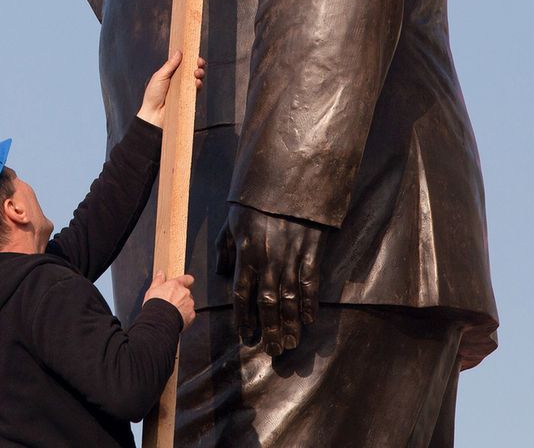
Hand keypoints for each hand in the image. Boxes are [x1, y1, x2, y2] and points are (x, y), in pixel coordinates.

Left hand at [136, 52, 205, 127]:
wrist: (153, 114)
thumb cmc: (153, 95)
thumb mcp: (160, 76)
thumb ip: (170, 65)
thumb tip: (179, 52)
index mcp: (171, 73)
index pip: (183, 63)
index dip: (189, 58)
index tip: (194, 53)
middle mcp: (179, 80)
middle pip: (191, 69)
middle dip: (198, 64)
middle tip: (199, 62)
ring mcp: (184, 89)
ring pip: (196, 78)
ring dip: (199, 73)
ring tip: (197, 73)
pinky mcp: (188, 97)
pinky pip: (196, 90)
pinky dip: (198, 85)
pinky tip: (197, 82)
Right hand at [143, 271, 196, 327]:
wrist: (160, 321)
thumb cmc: (156, 305)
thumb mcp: (152, 290)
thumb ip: (158, 280)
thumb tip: (160, 273)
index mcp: (176, 285)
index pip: (187, 278)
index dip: (186, 280)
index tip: (185, 282)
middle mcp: (185, 293)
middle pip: (187, 292)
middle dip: (181, 296)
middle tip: (171, 302)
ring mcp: (189, 304)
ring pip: (188, 303)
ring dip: (183, 306)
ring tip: (172, 311)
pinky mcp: (191, 315)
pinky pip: (190, 313)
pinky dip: (185, 315)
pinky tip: (176, 317)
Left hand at [215, 204, 323, 356]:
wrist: (287, 182)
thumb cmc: (255, 202)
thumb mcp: (232, 221)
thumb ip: (225, 248)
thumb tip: (223, 272)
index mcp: (246, 254)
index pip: (242, 294)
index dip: (244, 318)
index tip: (246, 336)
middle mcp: (268, 261)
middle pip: (268, 304)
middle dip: (270, 329)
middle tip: (272, 351)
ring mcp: (291, 258)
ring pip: (290, 299)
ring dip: (290, 324)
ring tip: (290, 343)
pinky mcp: (310, 253)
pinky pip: (310, 284)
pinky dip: (309, 304)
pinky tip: (308, 321)